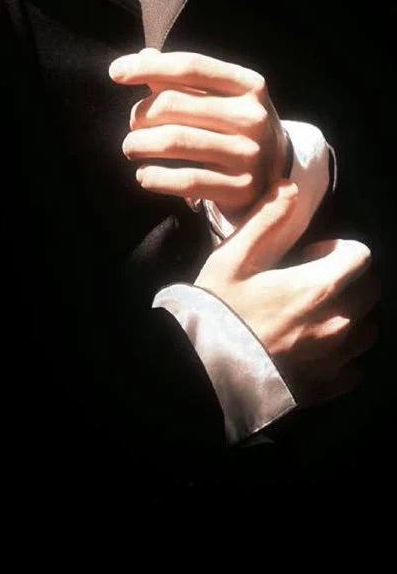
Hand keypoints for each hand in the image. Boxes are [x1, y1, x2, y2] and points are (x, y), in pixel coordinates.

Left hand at [110, 48, 287, 216]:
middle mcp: (252, 116)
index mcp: (248, 84)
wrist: (275, 171)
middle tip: (132, 123)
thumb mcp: (221, 96)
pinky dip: (155, 177)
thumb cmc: (235, 124)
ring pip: (174, 141)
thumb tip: (144, 56)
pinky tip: (144, 174)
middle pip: (174, 104)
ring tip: (131, 147)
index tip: (115, 72)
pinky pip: (185, 180)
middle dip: (140, 113)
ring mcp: (248, 154)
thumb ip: (182, 78)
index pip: (190, 66)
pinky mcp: (240, 188)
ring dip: (139, 144)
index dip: (149, 67)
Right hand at [194, 181, 378, 404]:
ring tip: (318, 314)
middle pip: (370, 292)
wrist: (204, 370)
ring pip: (367, 331)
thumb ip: (268, 219)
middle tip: (314, 280)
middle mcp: (338, 324)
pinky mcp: (325, 387)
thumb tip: (290, 186)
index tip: (311, 254)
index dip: (340, 248)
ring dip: (352, 316)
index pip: (361, 257)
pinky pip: (353, 369)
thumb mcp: (234, 256)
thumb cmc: (219, 308)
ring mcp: (334, 359)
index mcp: (319, 287)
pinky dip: (344, 357)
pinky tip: (317, 349)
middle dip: (349, 278)